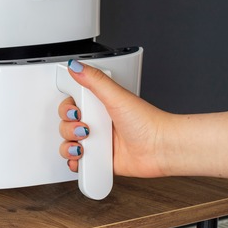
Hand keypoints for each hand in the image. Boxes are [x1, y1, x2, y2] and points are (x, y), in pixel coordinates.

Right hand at [57, 60, 167, 177]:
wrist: (162, 149)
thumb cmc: (148, 122)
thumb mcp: (117, 96)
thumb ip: (94, 80)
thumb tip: (75, 65)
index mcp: (99, 105)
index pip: (71, 105)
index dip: (67, 109)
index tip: (76, 111)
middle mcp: (97, 123)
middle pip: (66, 125)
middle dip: (68, 128)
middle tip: (84, 128)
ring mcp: (98, 142)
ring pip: (68, 144)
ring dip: (69, 146)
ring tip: (84, 145)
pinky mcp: (100, 160)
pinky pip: (79, 162)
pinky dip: (75, 162)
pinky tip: (82, 158)